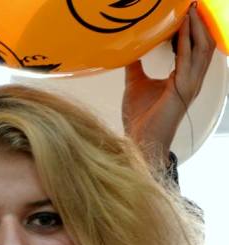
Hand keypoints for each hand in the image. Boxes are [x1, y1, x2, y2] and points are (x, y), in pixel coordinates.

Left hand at [122, 5, 215, 165]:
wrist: (138, 141)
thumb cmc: (139, 119)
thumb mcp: (134, 84)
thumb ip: (135, 66)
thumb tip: (128, 49)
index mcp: (182, 78)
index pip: (195, 46)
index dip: (193, 27)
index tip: (188, 8)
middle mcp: (191, 80)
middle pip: (204, 44)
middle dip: (201, 21)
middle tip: (195, 2)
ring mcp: (189, 86)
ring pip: (202, 49)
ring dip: (197, 27)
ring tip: (192, 8)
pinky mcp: (182, 91)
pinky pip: (188, 61)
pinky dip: (186, 42)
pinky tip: (182, 27)